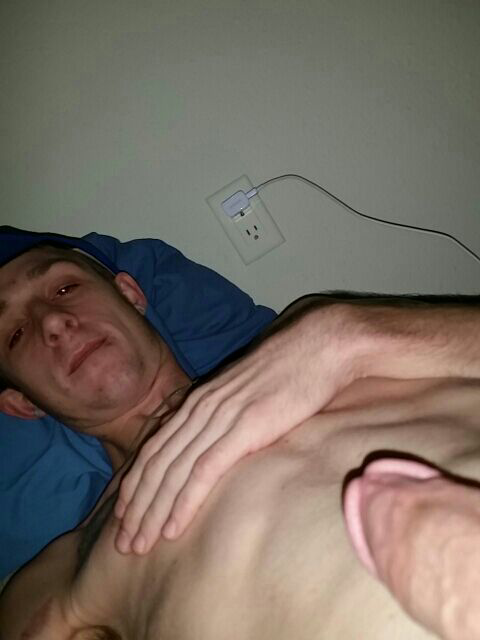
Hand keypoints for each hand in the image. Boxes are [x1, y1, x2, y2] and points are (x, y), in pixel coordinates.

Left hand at [114, 303, 352, 553]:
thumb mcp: (243, 392)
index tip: (122, 513)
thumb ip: (224, 415)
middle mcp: (200, 409)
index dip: (134, 483)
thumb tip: (216, 443)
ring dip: (152, 512)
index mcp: (198, 400)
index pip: (153, 448)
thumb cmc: (287, 370)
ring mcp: (220, 418)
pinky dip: (184, 501)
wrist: (317, 346)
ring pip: (172, 472)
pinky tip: (172, 528)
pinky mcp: (244, 428)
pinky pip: (204, 471)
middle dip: (135, 506)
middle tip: (121, 542)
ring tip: (137, 545)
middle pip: (155, 464)